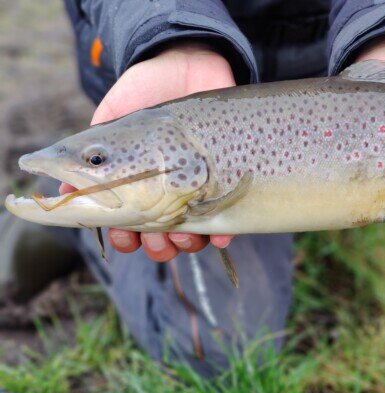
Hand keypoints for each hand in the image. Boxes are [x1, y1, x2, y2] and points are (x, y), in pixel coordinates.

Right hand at [60, 42, 235, 261]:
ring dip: (185, 244)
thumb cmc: (146, 89)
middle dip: (155, 246)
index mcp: (136, 181)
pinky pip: (229, 214)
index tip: (123, 235)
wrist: (189, 62)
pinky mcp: (227, 177)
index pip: (129, 222)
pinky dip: (222, 231)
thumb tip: (63, 187)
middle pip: (161, 235)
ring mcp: (199, 186)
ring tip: (181, 235)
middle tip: (152, 237)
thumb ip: (88, 150)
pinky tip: (218, 235)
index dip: (125, 236)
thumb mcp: (113, 118)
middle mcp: (168, 189)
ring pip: (192, 232)